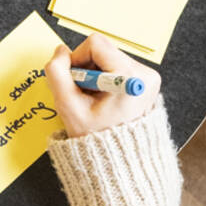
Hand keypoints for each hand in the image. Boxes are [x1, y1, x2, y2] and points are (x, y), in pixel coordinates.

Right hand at [45, 34, 160, 137]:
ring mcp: (148, 77)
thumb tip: (60, 51)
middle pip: (103, 50)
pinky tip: (103, 98)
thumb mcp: (68, 108)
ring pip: (109, 58)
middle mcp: (145, 74)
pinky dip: (105, 78)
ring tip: (93, 98)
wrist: (120, 160)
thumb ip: (57, 74)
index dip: (76, 59)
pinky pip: (118, 66)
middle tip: (83, 94)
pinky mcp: (147, 80)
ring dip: (94, 74)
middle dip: (86, 69)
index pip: (95, 44)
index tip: (74, 82)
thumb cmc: (96, 139)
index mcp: (130, 78)